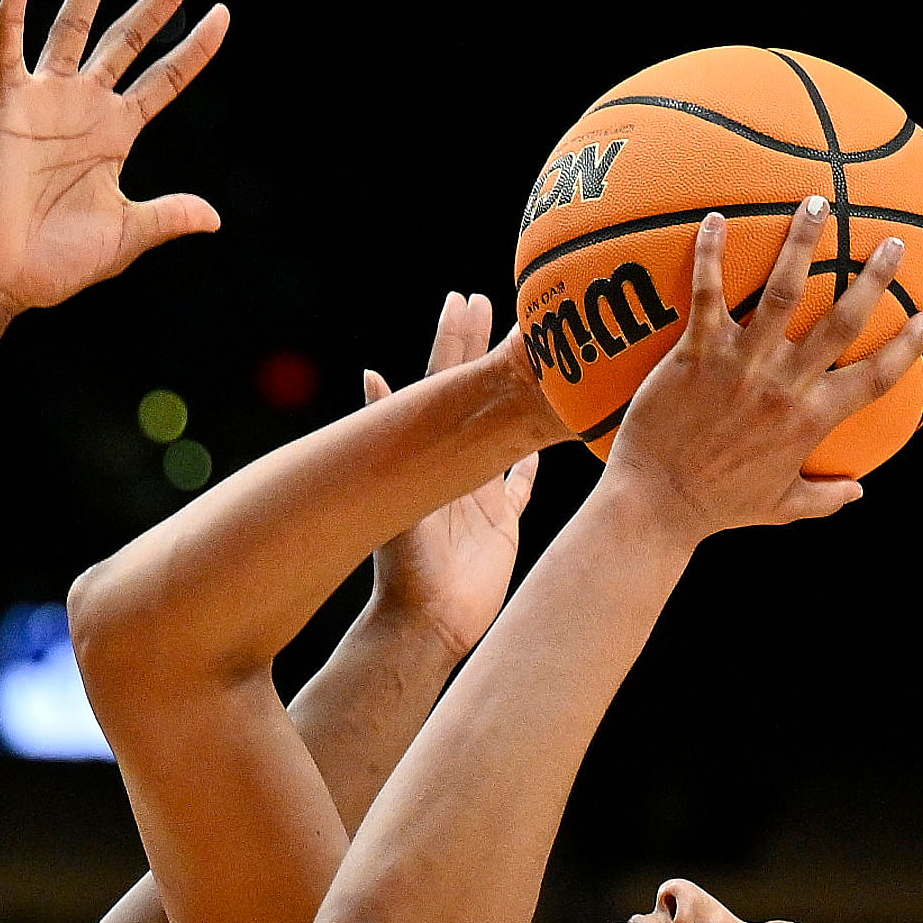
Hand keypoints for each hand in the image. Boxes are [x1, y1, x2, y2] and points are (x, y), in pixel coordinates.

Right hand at [0, 0, 228, 322]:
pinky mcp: (7, 109)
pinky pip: (7, 54)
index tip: (224, 13)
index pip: (165, 81)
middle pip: (129, 40)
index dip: (194, 49)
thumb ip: (167, 217)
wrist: (2, 281)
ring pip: (73, 29)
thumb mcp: (125, 237)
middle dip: (160, 1)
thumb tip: (215, 216)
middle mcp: (85, 108)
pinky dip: (10, 17)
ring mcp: (46, 103)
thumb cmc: (55, 262)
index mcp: (116, 135)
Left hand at [363, 295, 541, 657]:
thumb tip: (370, 375)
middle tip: (508, 304)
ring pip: (506, 432)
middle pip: (478, 396)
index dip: (456, 340)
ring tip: (538, 357)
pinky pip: (522, 486)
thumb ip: (388, 442)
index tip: (467, 297)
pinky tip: (551, 437)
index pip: (445, 383)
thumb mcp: (398, 498)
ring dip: (519, 396)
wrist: (425, 625)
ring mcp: (480, 494)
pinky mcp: (501, 524)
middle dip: (489, 350)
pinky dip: (534, 461)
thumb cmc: (406, 570)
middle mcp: (456, 467)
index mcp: (432, 455)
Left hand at [598, 200, 922, 543]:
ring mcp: (741, 365)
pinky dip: (711, 255)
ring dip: (803, 242)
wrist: (656, 506)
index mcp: (811, 420)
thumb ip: (824, 498)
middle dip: (873, 278)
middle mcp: (784, 385)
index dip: (907, 348)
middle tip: (892, 242)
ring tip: (817, 202)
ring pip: (782, 291)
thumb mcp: (780, 507)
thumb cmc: (717, 508)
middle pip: (841, 320)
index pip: (876, 378)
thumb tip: (859, 493)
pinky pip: (707, 295)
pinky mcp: (696, 355)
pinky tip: (717, 218)